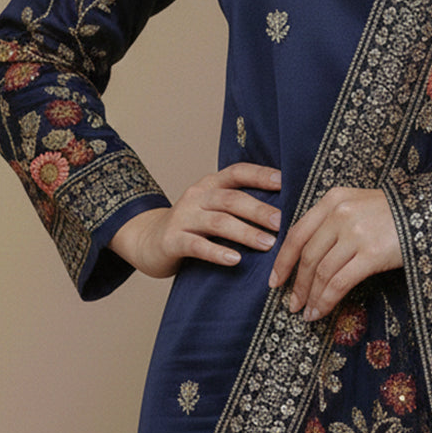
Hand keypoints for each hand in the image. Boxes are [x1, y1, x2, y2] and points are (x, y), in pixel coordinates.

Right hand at [110, 162, 281, 278]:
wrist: (147, 241)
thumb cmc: (191, 225)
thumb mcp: (211, 208)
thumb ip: (236, 204)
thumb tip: (282, 209)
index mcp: (210, 184)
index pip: (237, 172)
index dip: (260, 175)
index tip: (284, 182)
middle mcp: (197, 196)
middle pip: (231, 199)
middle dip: (259, 210)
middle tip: (282, 223)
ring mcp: (183, 217)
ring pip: (218, 222)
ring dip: (245, 233)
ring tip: (268, 244)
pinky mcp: (172, 240)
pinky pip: (197, 245)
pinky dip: (218, 252)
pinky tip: (235, 260)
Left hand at [268, 186, 401, 321]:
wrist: (429, 212)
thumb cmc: (393, 213)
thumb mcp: (357, 204)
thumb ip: (332, 221)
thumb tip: (307, 256)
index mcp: (333, 199)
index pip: (297, 232)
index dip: (282, 260)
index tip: (275, 281)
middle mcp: (340, 213)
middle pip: (307, 255)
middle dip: (296, 284)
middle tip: (292, 304)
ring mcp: (355, 233)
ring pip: (321, 272)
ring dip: (311, 297)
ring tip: (307, 313)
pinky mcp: (371, 254)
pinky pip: (339, 283)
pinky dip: (326, 301)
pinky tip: (321, 312)